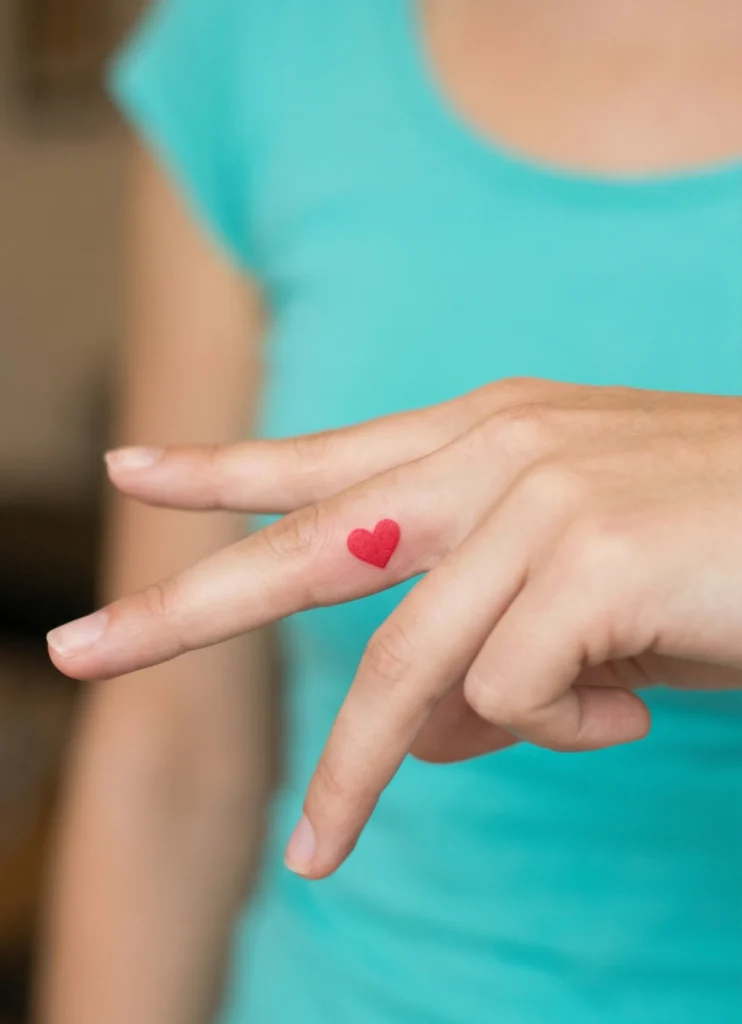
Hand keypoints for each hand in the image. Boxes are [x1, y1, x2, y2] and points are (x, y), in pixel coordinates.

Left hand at [48, 379, 741, 876]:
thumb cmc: (716, 553)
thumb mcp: (581, 606)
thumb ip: (484, 656)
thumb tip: (413, 739)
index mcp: (487, 440)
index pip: (327, 459)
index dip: (225, 470)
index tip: (130, 471)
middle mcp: (496, 453)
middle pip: (305, 548)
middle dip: (182, 609)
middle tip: (73, 652)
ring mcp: (537, 497)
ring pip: (405, 667)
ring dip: (361, 773)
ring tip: (330, 851)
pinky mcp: (587, 556)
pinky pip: (514, 696)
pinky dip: (553, 737)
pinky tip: (630, 719)